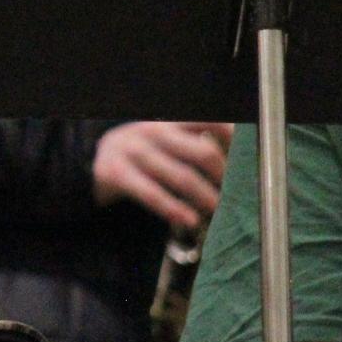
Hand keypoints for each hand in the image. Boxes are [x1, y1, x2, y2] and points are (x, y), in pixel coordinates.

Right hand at [92, 120, 233, 230]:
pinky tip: (189, 221)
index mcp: (171, 121)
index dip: (234, 142)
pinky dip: (174, 209)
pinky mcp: (116, 172)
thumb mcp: (167, 144)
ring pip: (182, 177)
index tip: (248, 163)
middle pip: (203, 152)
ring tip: (219, 214)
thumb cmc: (144, 158)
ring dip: (206, 199)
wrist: (93, 164)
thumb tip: (241, 172)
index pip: (211, 121)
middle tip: (235, 197)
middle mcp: (153, 130)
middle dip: (225, 179)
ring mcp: (133, 150)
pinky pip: (152, 193)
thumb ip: (196, 149)